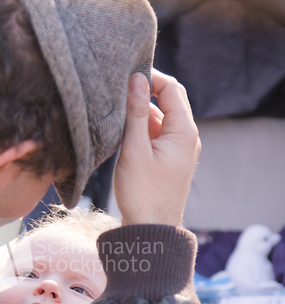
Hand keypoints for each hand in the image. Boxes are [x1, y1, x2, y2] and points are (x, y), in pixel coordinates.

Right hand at [113, 69, 200, 226]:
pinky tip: (123, 133)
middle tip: (120, 89)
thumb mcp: (135, 150)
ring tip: (116, 113)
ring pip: (161, 119)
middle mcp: (186, 137)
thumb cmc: (142, 193)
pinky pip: (157, 135)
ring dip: (141, 113)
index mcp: (184, 132)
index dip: (151, 77)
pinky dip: (142, 129)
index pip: (172, 89)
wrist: (150, 229)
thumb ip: (136, 113)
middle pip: (169, 101)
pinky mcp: (169, 160)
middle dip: (146, 93)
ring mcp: (179, 149)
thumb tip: (136, 79)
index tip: (127, 75)